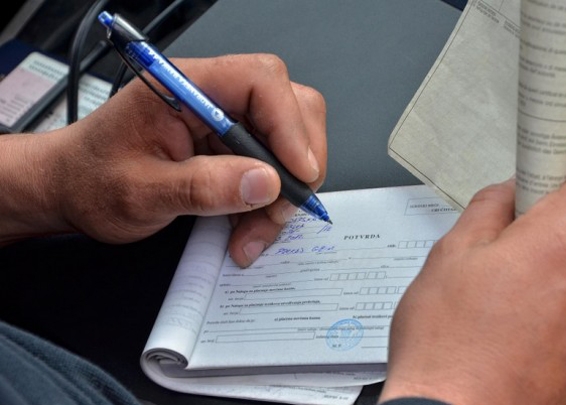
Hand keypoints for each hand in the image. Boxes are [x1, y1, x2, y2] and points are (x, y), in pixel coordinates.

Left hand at [0, 54, 325, 266]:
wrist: (72, 191)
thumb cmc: (91, 181)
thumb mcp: (140, 193)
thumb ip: (202, 187)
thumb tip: (266, 183)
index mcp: (185, 86)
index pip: (260, 81)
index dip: (289, 124)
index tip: (296, 173)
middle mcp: (212, 96)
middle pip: (290, 108)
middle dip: (295, 165)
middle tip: (279, 210)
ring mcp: (226, 121)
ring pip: (289, 143)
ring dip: (284, 192)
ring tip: (253, 233)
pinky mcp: (231, 146)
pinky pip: (273, 166)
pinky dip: (271, 201)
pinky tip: (248, 227)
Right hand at [378, 144, 565, 404]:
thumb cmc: (446, 348)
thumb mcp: (449, 256)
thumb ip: (490, 210)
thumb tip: (509, 194)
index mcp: (560, 247)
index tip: (559, 162)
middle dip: (546, 225)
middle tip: (502, 240)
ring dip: (547, 269)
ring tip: (497, 294)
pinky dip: (552, 305)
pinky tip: (509, 324)